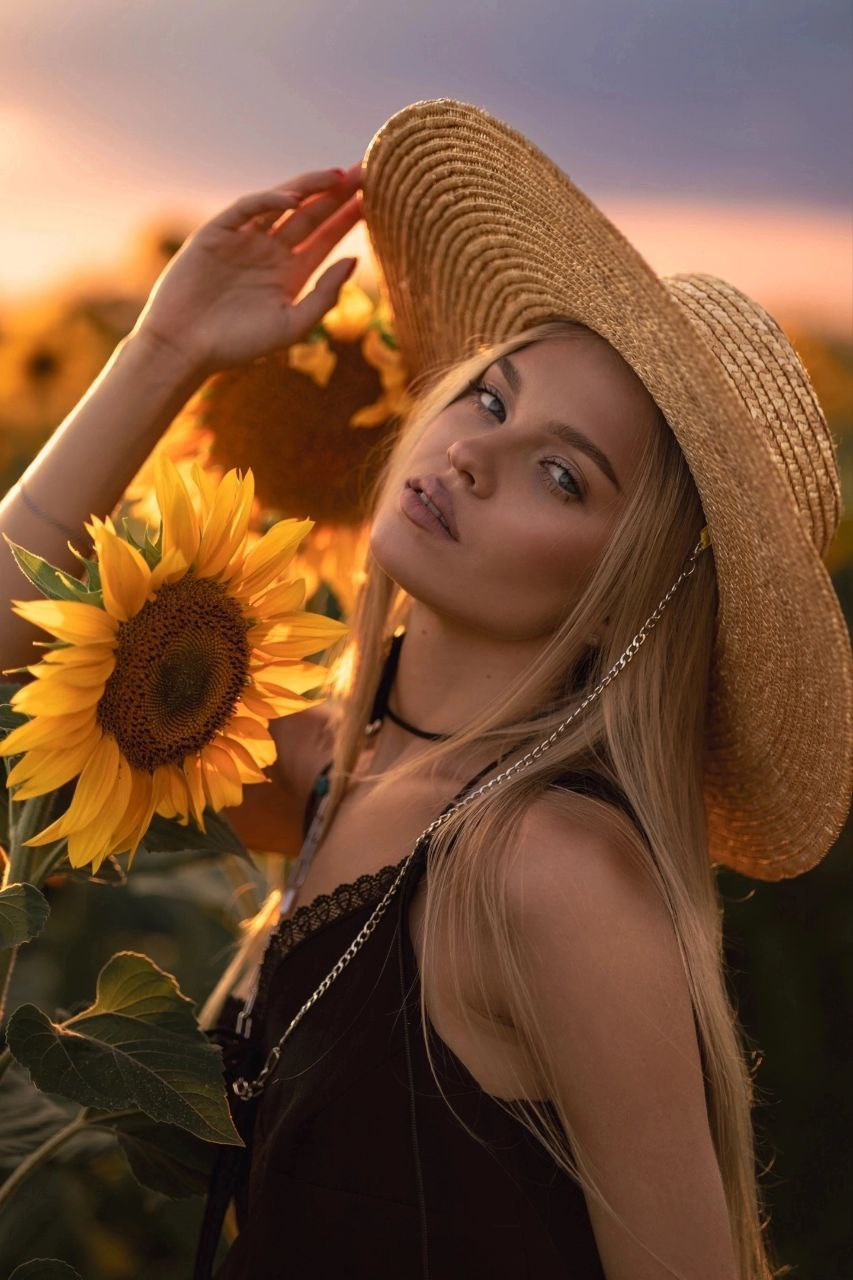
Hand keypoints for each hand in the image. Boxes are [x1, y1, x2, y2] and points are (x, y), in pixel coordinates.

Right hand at [129, 163, 364, 378]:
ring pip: (282, 204)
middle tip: (367, 170)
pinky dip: (268, 200)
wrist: (186, 348)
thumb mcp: (292, 324)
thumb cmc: (239, 345)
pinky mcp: (217, 233)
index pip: (326, 238)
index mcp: (290, 274)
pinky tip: (293, 198)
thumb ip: (325, 295)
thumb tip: (354, 260)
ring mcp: (244, 239)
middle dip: (337, 194)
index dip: (349, 218)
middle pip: (311, 214)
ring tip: (338, 175)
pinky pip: (247, 209)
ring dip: (310, 187)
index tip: (376, 199)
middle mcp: (270, 251)